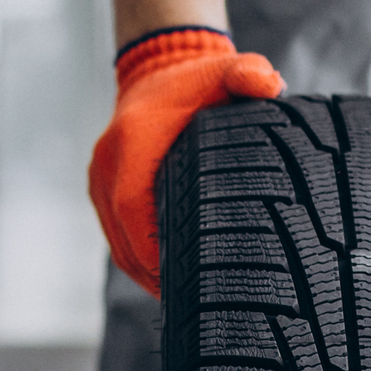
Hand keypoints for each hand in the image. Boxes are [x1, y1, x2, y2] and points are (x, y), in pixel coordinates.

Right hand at [88, 28, 283, 295]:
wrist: (158, 68)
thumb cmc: (198, 81)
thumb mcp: (227, 71)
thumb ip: (249, 74)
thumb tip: (269, 85)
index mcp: (132, 143)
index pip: (134, 211)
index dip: (152, 252)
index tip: (179, 279)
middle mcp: (107, 163)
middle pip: (123, 239)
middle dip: (151, 275)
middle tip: (189, 302)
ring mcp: (100, 178)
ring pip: (117, 243)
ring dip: (143, 273)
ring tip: (179, 299)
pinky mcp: (101, 189)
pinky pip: (115, 234)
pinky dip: (137, 258)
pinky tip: (165, 278)